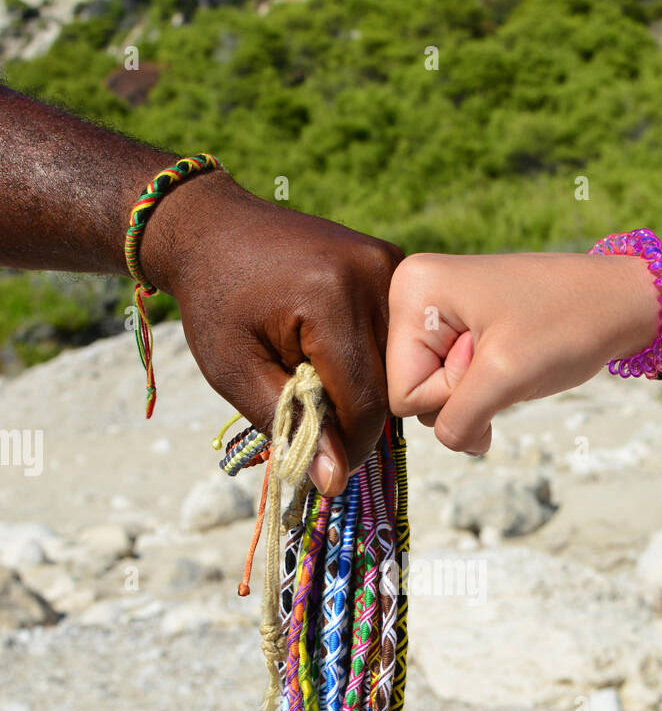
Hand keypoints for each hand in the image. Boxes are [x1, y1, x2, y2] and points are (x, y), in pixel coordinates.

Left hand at [141, 171, 402, 491]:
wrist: (214, 228)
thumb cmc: (215, 300)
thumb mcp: (234, 369)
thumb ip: (288, 424)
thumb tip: (335, 482)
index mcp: (332, 297)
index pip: (366, 401)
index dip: (349, 446)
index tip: (323, 468)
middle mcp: (374, 275)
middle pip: (389, 386)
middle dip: (354, 418)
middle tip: (310, 419)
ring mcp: (390, 266)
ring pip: (398, 365)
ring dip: (365, 390)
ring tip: (316, 383)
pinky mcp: (394, 266)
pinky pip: (396, 338)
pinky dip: (370, 362)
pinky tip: (332, 359)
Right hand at [386, 251, 661, 452]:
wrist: (619, 301)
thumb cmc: (567, 325)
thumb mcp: (505, 379)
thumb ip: (458, 421)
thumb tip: (454, 443)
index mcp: (412, 291)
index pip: (403, 390)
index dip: (452, 393)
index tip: (493, 357)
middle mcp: (414, 295)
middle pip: (414, 392)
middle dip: (465, 394)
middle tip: (509, 356)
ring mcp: (437, 311)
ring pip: (435, 395)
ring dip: (480, 394)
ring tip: (515, 356)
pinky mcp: (458, 328)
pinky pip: (455, 384)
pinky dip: (486, 390)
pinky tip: (513, 364)